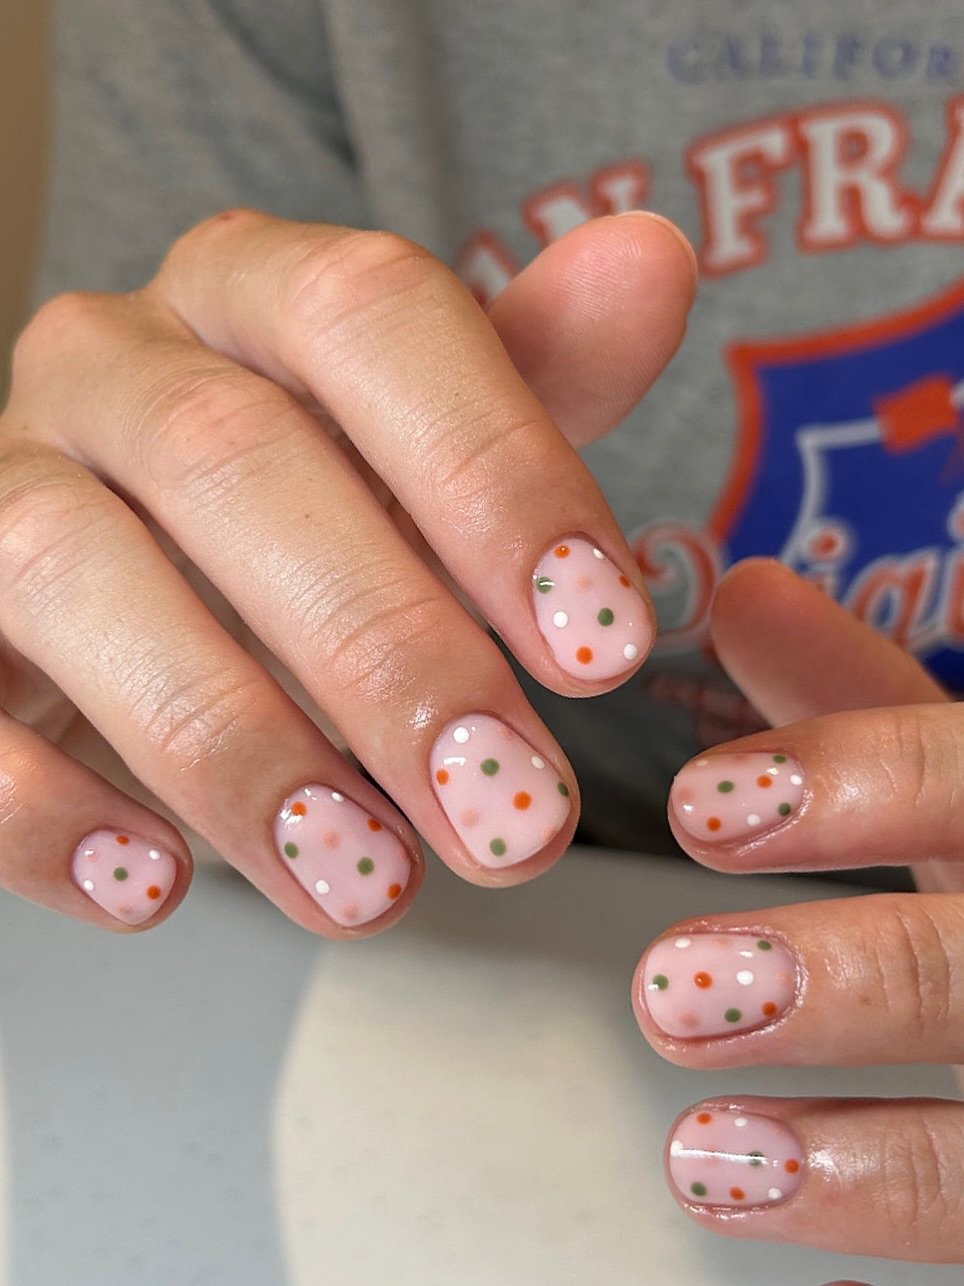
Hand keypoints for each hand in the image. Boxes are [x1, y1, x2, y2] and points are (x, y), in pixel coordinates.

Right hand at [0, 209, 694, 934]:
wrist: (130, 556)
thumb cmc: (315, 502)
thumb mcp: (431, 445)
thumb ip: (531, 379)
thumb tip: (655, 262)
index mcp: (248, 288)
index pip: (371, 315)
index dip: (496, 472)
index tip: (602, 644)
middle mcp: (110, 361)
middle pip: (235, 461)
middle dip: (390, 655)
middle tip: (512, 817)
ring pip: (73, 574)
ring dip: (236, 748)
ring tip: (371, 883)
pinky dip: (44, 806)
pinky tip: (155, 886)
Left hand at [634, 558, 962, 1262]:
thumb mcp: (962, 772)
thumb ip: (862, 694)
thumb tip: (740, 592)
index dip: (860, 781)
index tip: (701, 805)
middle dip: (851, 981)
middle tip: (669, 989)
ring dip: (861, 1144)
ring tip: (696, 1141)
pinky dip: (869, 1202)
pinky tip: (736, 1189)